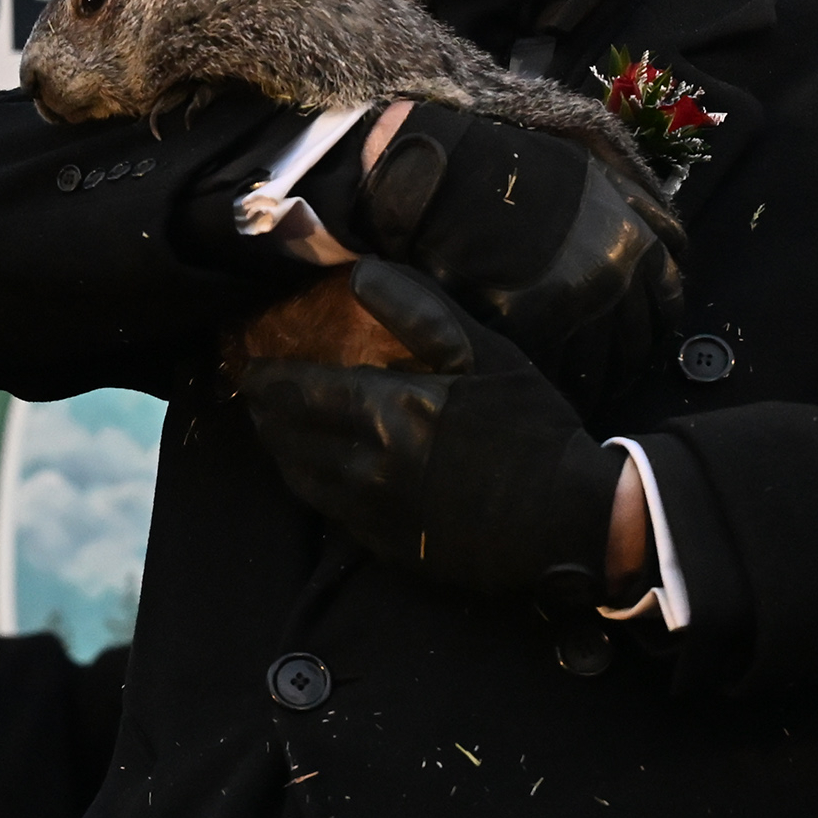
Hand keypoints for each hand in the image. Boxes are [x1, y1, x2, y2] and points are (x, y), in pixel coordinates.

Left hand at [242, 260, 622, 598]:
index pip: (301, 391)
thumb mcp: (482, 355)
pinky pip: (327, 511)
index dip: (268, 379)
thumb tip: (360, 272)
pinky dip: (309, 484)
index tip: (253, 366)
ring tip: (275, 429)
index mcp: (391, 410)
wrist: (565, 519)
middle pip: (289, 437)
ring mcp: (374, 511)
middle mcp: (370, 464)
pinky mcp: (385, 546)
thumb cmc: (528, 428)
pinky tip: (314, 471)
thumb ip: (417, 311)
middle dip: (265, 413)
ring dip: (280, 450)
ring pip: (301, 477)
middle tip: (257, 394)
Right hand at [358, 106, 684, 409]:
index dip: (655, 320)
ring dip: (593, 383)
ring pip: (599, 369)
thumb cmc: (517, 167)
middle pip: (637, 344)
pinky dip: (552, 385)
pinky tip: (542, 383)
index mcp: (635, 244)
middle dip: (626, 359)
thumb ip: (639, 208)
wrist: (449, 176)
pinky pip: (554, 375)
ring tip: (577, 388)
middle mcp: (614, 281)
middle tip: (609, 370)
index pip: (668, 301)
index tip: (641, 332)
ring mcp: (574, 310)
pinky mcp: (530, 333)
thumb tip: (676, 245)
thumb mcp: (596, 169)